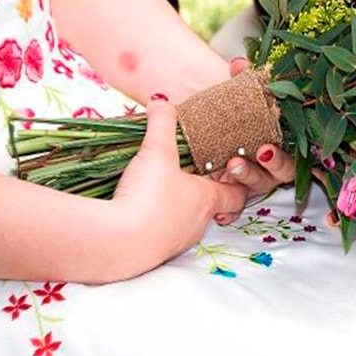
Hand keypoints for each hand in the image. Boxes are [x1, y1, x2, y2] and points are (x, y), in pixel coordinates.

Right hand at [112, 98, 247, 264]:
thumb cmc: (148, 196)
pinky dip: (157, 223)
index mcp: (209, 200)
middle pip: (213, 208)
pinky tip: (139, 211)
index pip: (238, 194)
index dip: (236, 181)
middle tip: (188, 175)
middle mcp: (199, 224)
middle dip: (204, 192)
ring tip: (161, 190)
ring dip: (178, 208)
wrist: (116, 243)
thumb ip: (162, 124)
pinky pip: (163, 236)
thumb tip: (162, 101)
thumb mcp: (156, 152)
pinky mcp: (155, 254)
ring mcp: (178, 242)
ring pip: (188, 223)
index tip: (226, 169)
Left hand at [209, 58, 294, 218]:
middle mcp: (270, 165)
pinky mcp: (233, 196)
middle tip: (258, 152)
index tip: (267, 145)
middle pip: (283, 171)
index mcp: (278, 141)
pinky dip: (230, 212)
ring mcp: (252, 182)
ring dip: (248, 176)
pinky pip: (237, 209)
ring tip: (230, 166)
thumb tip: (239, 63)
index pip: (292, 148)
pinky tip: (220, 211)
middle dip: (273, 163)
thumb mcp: (233, 99)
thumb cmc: (224, 118)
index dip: (284, 150)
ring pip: (260, 186)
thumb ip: (241, 81)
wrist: (197, 131)